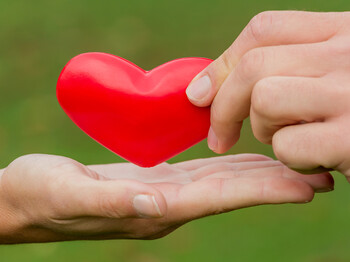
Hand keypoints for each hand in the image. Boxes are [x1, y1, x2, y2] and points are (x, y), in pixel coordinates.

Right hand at [0, 153, 331, 242]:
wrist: (26, 200)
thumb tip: (151, 201)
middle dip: (275, 184)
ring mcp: (161, 194)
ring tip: (293, 166)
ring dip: (258, 175)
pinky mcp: (152, 181)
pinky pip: (201, 173)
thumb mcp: (67, 194)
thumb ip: (108, 201)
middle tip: (319, 175)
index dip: (264, 191)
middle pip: (231, 191)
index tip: (307, 186)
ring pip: (222, 182)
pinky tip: (245, 159)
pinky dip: (229, 167)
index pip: (220, 197)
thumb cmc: (40, 196)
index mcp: (154, 208)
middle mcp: (166, 205)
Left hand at [186, 11, 349, 175]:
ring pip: (265, 99)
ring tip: (293, 141)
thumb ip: (292, 66)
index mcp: (345, 32)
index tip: (200, 94)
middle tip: (220, 136)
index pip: (264, 30)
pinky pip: (288, 145)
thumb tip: (212, 84)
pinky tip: (318, 162)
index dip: (222, 63)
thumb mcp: (337, 73)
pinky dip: (291, 160)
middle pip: (254, 66)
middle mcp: (349, 54)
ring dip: (264, 131)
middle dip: (224, 105)